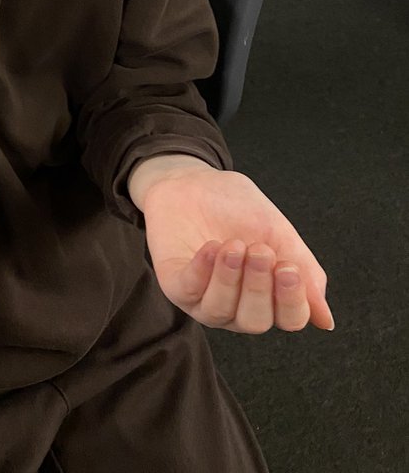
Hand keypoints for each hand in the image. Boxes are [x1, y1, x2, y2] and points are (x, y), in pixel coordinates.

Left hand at [132, 157, 333, 333]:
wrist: (197, 180)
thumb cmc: (240, 209)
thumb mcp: (280, 234)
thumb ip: (304, 273)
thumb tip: (326, 320)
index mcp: (268, 298)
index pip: (289, 319)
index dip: (292, 299)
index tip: (289, 268)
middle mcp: (237, 307)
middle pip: (255, 321)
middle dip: (259, 286)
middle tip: (260, 250)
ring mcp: (204, 299)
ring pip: (221, 311)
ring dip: (230, 278)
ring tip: (234, 244)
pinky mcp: (175, 285)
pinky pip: (189, 291)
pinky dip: (202, 271)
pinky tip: (212, 246)